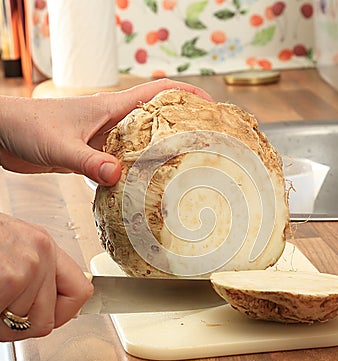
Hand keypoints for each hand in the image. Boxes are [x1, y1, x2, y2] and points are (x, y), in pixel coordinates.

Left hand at [0, 79, 212, 185]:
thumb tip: (116, 176)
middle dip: (180, 126)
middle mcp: (111, 121)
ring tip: (182, 167)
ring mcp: (104, 138)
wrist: (2, 133)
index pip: (156, 92)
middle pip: (156, 118)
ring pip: (141, 142)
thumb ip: (87, 161)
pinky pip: (123, 159)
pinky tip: (145, 184)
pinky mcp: (94, 153)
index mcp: (109, 108)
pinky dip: (137, 169)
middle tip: (203, 143)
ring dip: (160, 151)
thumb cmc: (26, 127)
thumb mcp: (59, 145)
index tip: (209, 104)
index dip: (185, 94)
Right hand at [0, 213, 92, 341]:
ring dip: (0, 323)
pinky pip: (3, 325)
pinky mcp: (9, 278)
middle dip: (19, 324)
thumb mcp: (13, 249)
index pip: (81, 291)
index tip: (51, 318)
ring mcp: (27, 265)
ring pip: (24, 325)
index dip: (64, 314)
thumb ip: (37, 274)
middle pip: (49, 319)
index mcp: (45, 246)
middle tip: (0, 309)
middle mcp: (42, 252)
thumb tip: (58, 309)